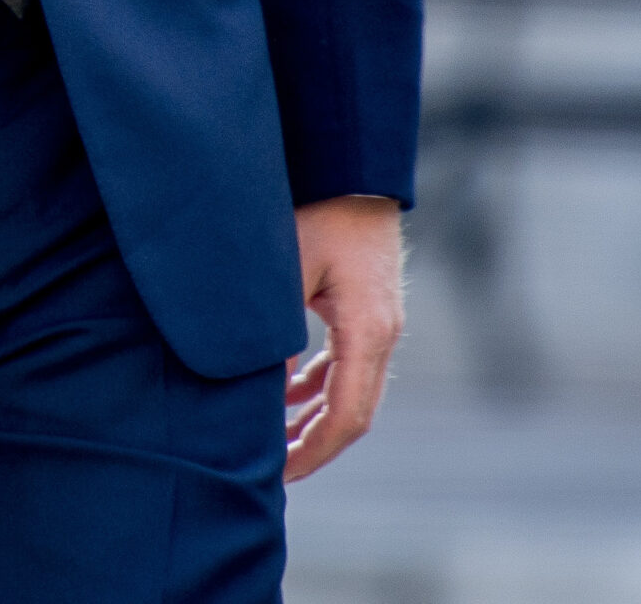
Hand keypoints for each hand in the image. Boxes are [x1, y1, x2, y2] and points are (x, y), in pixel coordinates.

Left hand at [284, 197, 403, 480]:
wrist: (349, 166)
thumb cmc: (316, 208)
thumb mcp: (285, 268)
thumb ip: (272, 329)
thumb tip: (257, 385)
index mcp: (367, 330)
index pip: (347, 415)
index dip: (314, 450)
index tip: (281, 474)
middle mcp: (383, 333)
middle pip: (354, 410)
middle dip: (314, 443)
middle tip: (274, 470)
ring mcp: (380, 321)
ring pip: (352, 389)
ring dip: (315, 415)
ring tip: (276, 441)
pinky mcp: (367, 307)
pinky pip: (347, 362)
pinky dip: (319, 383)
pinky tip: (287, 391)